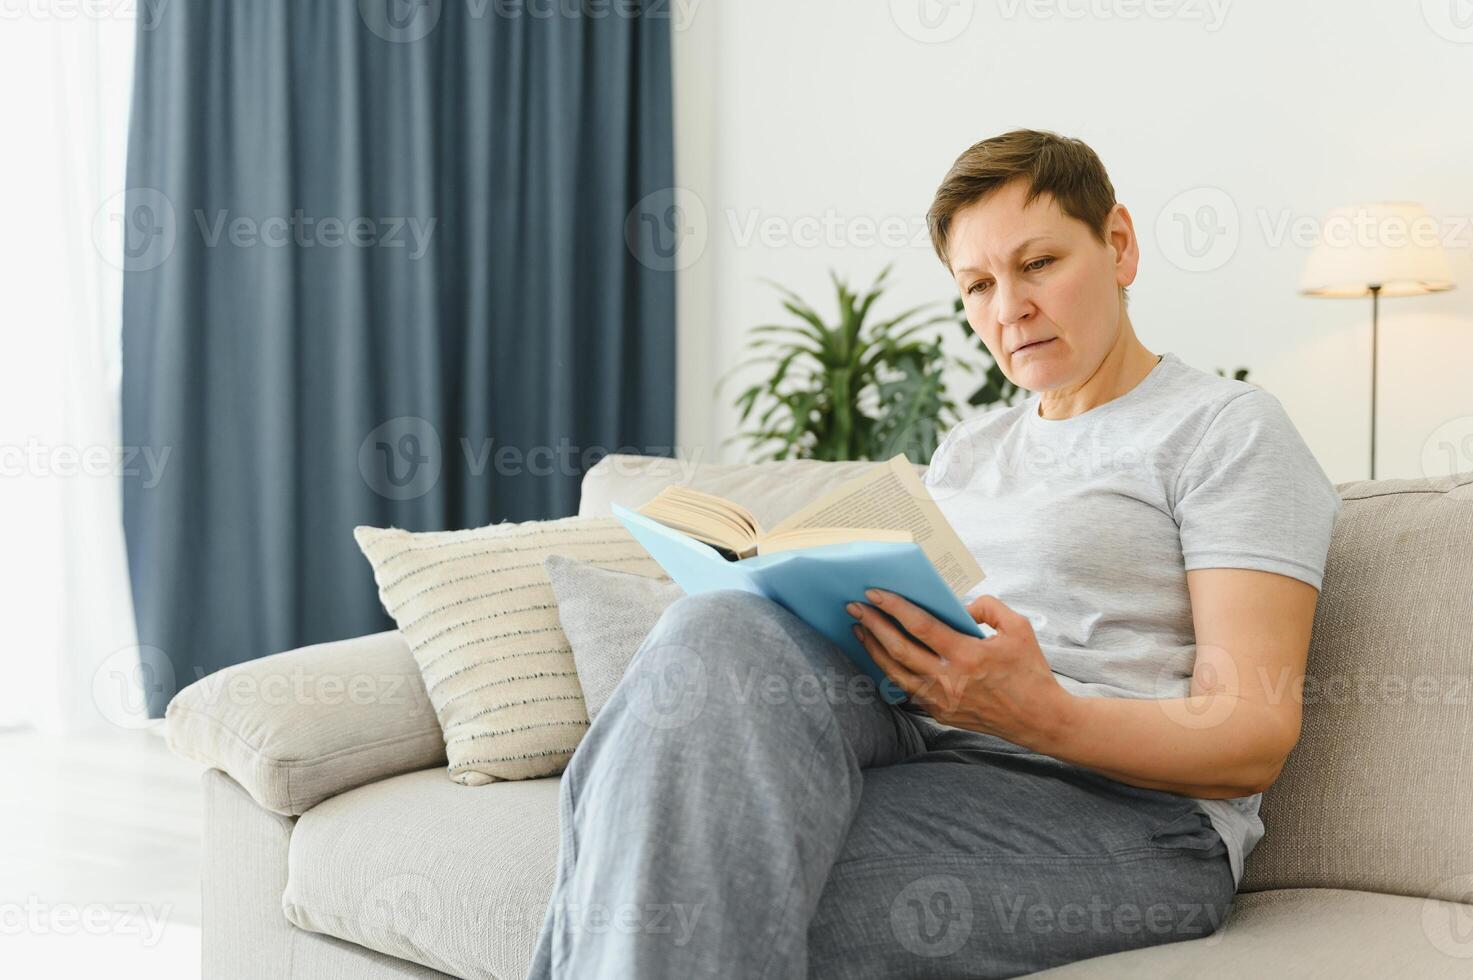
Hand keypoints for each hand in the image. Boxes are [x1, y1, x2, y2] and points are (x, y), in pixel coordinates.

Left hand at [846, 589, 1072, 749]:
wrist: (1039, 720)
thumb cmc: (1030, 672)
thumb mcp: (1018, 629)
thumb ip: (989, 607)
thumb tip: (959, 605)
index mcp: (968, 655)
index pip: (921, 626)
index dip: (894, 608)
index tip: (874, 593)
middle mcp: (949, 680)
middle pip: (899, 649)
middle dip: (873, 625)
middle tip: (854, 607)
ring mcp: (942, 700)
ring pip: (895, 673)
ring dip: (874, 649)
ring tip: (860, 629)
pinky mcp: (941, 714)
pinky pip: (908, 689)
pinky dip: (892, 671)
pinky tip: (883, 656)